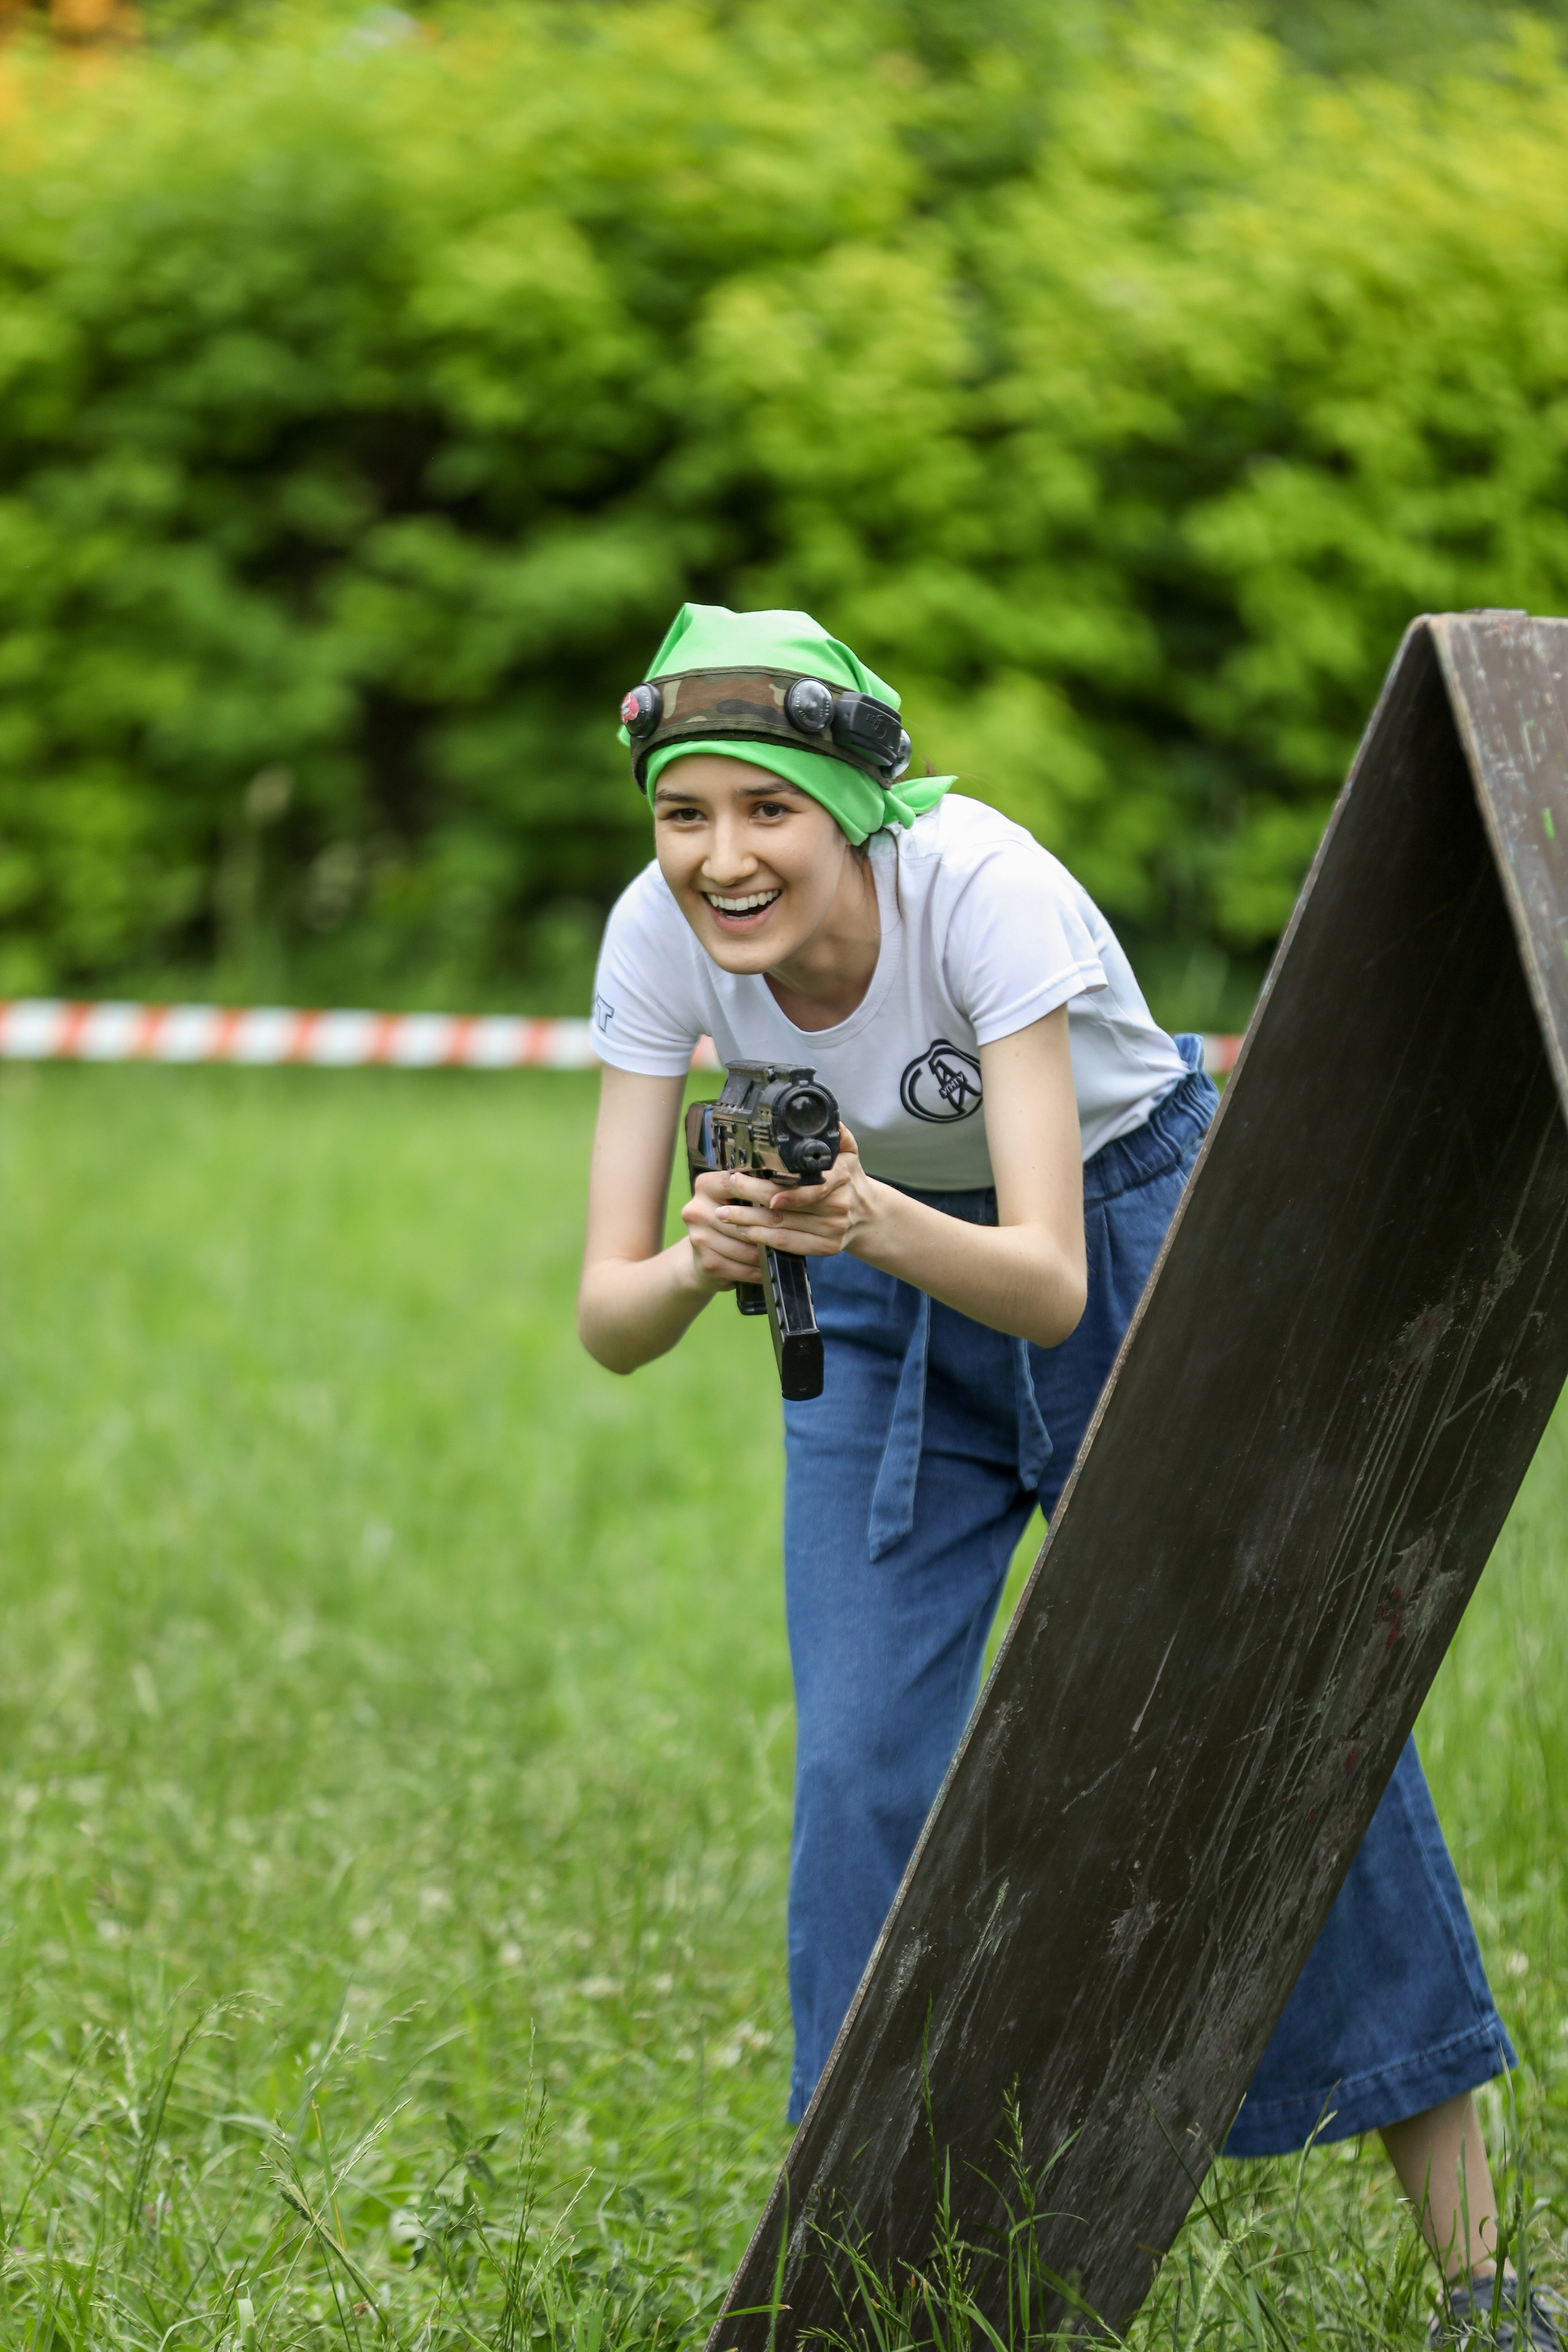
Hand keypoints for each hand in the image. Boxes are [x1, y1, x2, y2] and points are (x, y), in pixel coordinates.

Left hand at [680, 1124, 873, 1285]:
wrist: (868, 1214)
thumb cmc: (850, 1179)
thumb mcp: (849, 1152)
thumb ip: (837, 1134)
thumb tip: (824, 1115)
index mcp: (841, 1179)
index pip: (812, 1188)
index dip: (785, 1192)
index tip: (757, 1187)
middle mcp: (837, 1207)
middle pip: (787, 1207)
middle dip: (750, 1198)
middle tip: (727, 1189)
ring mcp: (831, 1231)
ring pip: (782, 1227)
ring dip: (748, 1220)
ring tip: (724, 1212)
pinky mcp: (824, 1248)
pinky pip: (787, 1245)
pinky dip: (762, 1239)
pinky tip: (744, 1230)